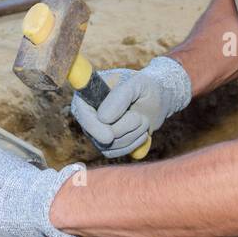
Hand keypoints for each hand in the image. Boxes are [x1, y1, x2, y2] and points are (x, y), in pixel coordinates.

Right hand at [69, 55, 191, 158]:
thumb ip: (120, 97)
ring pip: (108, 145)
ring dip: (132, 134)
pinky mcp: (105, 144)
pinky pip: (115, 152)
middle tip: (140, 117)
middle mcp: (87, 113)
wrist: (157, 100)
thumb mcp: (137, 84)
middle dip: (124, 128)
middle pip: (97, 133)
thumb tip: (103, 118)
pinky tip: (140, 132)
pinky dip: (132, 144)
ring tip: (143, 120)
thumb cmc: (145, 87)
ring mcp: (95, 130)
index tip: (109, 136)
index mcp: (89, 93)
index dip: (92, 125)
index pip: (81, 111)